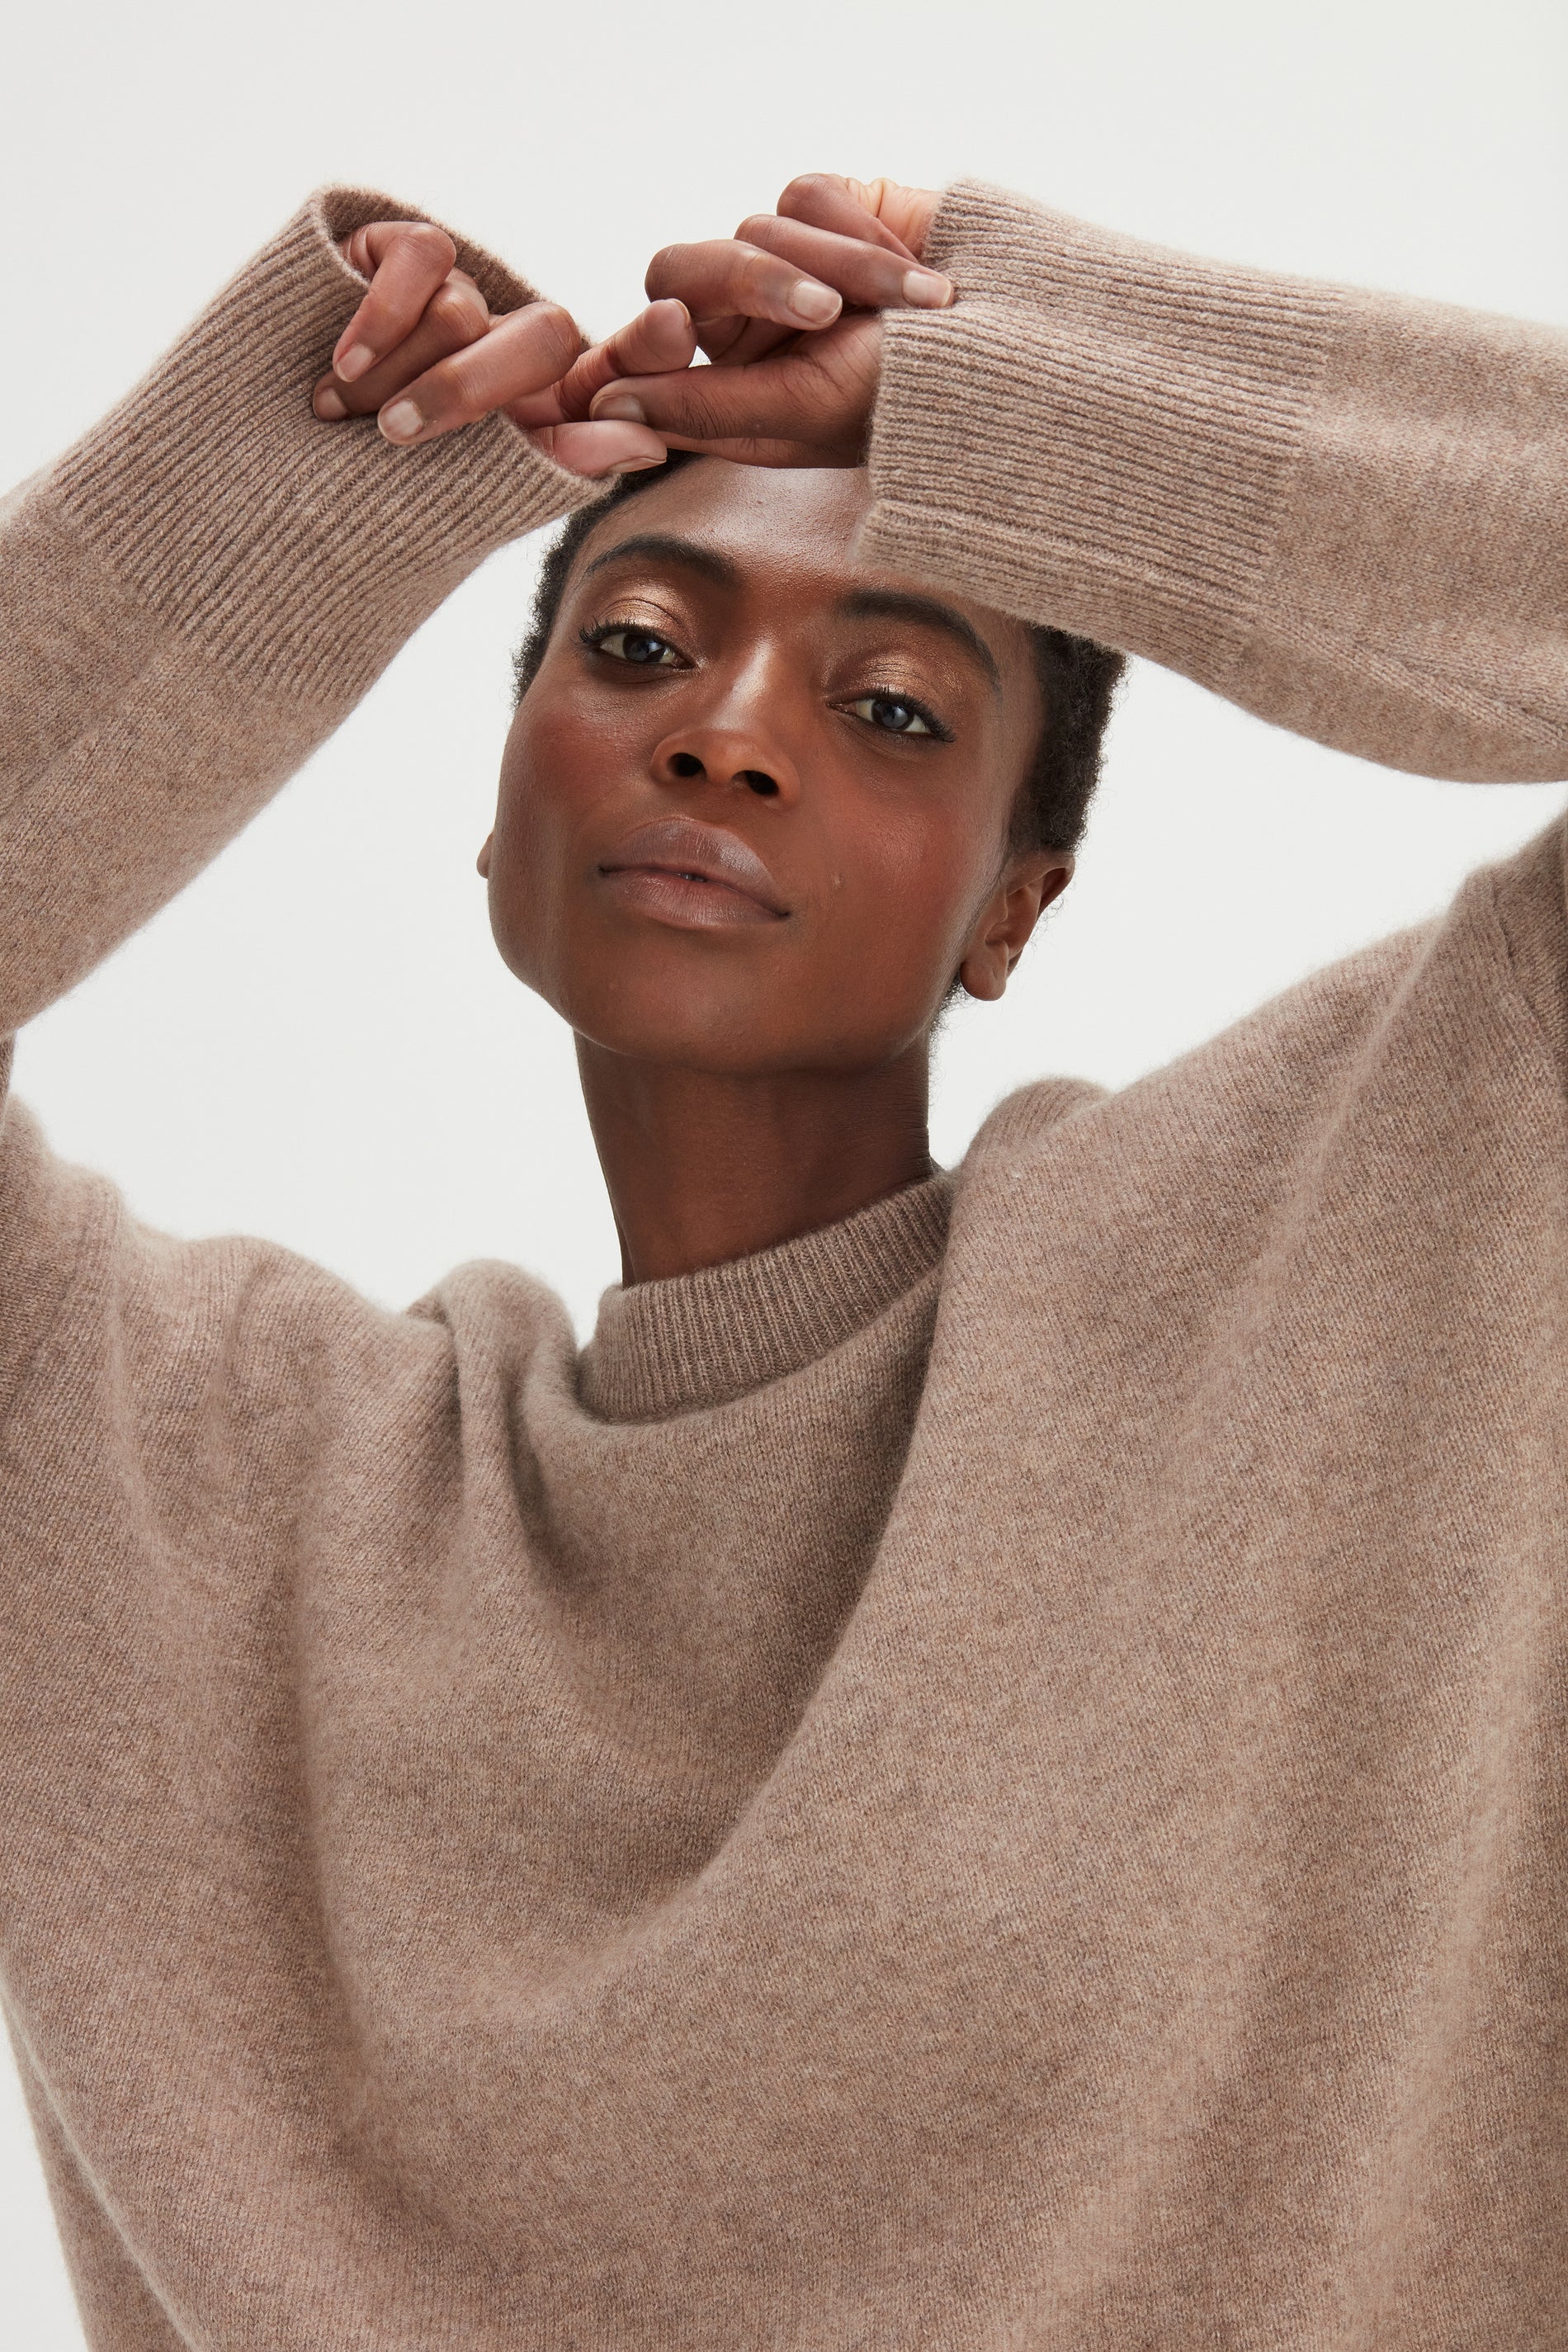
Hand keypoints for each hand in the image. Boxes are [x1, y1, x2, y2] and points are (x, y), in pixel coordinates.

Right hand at [311, 221, 693, 478]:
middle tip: (399, 436)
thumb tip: (649, 442)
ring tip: (337, 417)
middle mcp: (502, 345)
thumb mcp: (469, 495)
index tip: (676, 331)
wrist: (258, 485)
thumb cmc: (363, 508)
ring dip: (395, 375)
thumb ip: (561, 461)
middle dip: (471, 387)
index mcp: (540, 410)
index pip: (613, 367)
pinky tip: (340, 366)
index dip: (645, 346)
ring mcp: (450, 297)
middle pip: (543, 334)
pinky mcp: (393, 251)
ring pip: (465, 308)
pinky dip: (378, 317)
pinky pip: (421, 258)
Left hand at [588, 174, 945, 467]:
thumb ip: (699, 409)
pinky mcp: (827, 210)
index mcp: (722, 386)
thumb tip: (605, 405)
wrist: (1005, 346)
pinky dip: (863, 236)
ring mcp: (781, 261)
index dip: (647, 334)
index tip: (675, 331)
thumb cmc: (903, 403)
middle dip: (754, 283)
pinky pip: (808, 196)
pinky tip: (911, 275)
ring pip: (754, 228)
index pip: (644, 343)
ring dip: (839, 270)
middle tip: (823, 314)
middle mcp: (740, 322)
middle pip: (681, 268)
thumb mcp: (798, 414)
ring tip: (911, 306)